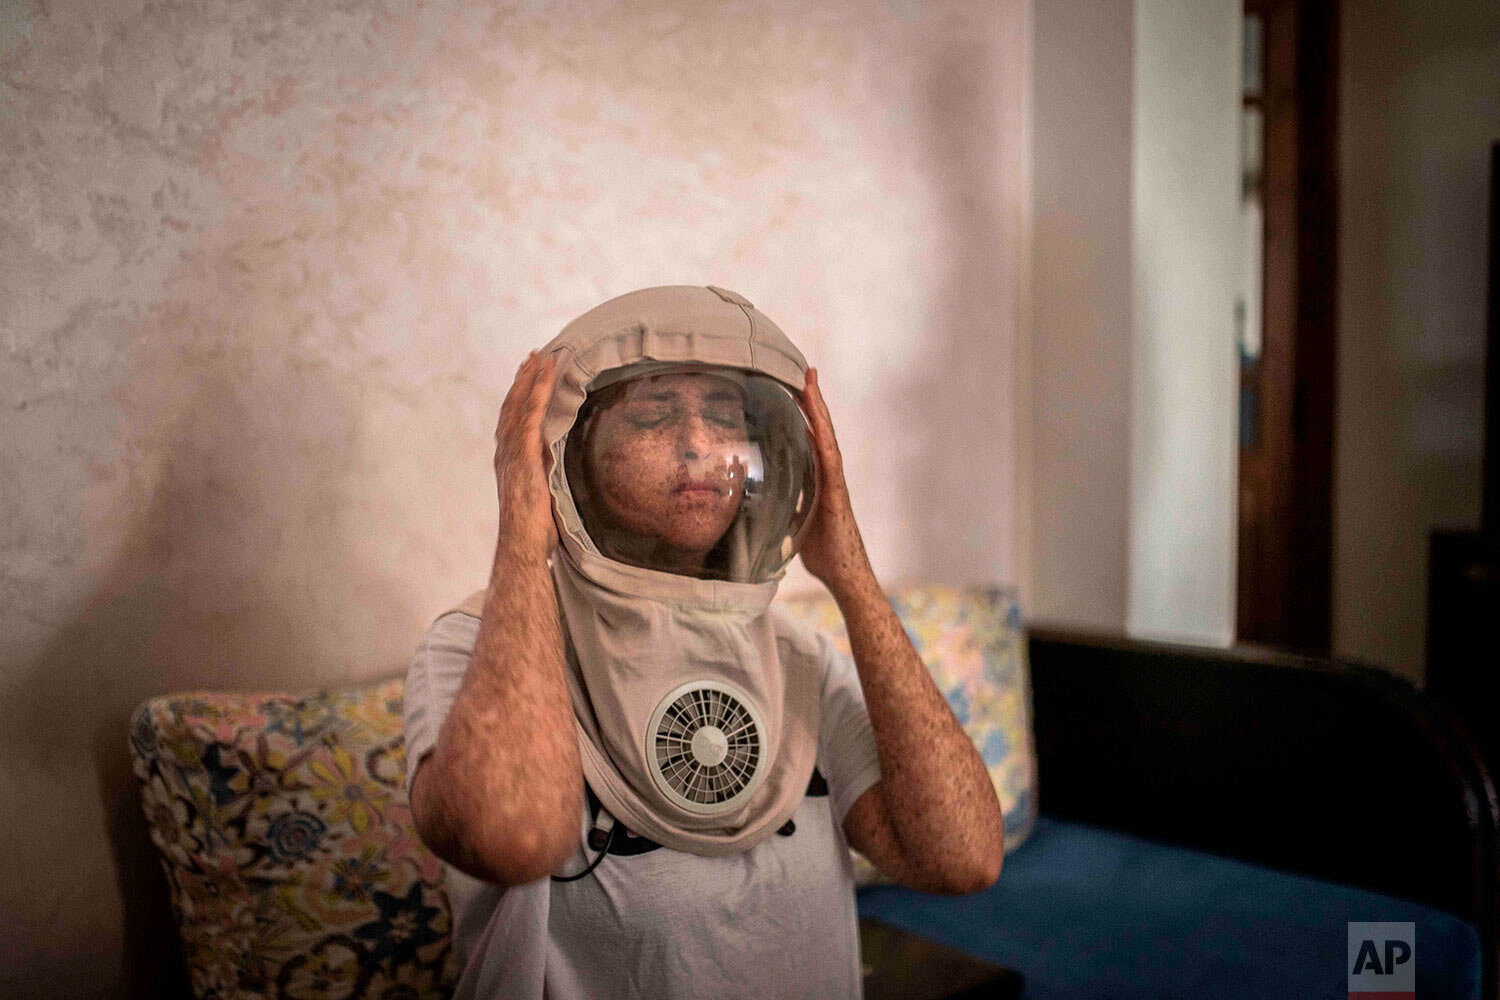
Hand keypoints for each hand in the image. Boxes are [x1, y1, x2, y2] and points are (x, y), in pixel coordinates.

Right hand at [494, 351, 558, 562]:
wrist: (522, 546)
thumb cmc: (535, 532)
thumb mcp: (544, 498)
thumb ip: (550, 480)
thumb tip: (567, 474)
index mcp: (509, 462)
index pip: (513, 421)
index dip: (519, 397)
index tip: (528, 377)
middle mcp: (506, 453)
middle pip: (512, 406)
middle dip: (522, 380)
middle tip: (533, 357)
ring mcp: (512, 453)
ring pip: (519, 405)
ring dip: (530, 378)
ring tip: (541, 357)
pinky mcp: (523, 455)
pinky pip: (531, 415)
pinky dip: (537, 390)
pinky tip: (547, 373)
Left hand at [797, 368, 874, 595]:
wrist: (846, 576)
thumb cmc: (823, 555)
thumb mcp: (793, 525)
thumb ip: (783, 511)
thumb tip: (761, 508)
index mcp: (820, 480)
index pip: (811, 439)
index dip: (805, 414)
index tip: (795, 388)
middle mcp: (830, 476)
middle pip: (821, 431)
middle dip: (813, 400)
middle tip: (804, 370)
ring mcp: (836, 484)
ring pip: (827, 439)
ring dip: (819, 410)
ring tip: (810, 382)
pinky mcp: (837, 496)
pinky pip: (830, 462)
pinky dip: (824, 439)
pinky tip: (816, 422)